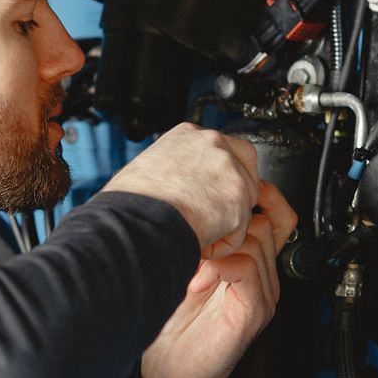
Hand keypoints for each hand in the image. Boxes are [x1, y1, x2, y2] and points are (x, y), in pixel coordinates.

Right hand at [103, 123, 259, 253]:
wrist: (137, 218)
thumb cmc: (131, 202)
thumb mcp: (148, 168)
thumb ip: (173, 169)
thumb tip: (173, 186)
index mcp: (188, 134)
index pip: (221, 148)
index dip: (219, 176)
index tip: (209, 193)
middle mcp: (212, 144)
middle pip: (246, 166)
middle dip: (237, 193)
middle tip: (216, 215)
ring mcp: (228, 168)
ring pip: (245, 201)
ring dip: (226, 223)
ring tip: (196, 232)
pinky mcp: (238, 196)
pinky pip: (240, 230)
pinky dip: (222, 243)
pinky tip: (200, 242)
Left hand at [140, 181, 296, 377]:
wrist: (172, 375)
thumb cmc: (173, 323)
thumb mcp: (184, 268)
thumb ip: (198, 239)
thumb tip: (187, 201)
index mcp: (250, 263)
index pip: (276, 216)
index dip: (260, 197)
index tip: (226, 191)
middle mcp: (262, 276)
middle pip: (263, 223)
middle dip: (227, 222)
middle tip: (193, 238)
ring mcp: (262, 294)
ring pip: (256, 241)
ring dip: (218, 243)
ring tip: (191, 261)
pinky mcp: (254, 312)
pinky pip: (248, 269)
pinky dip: (219, 266)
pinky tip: (198, 279)